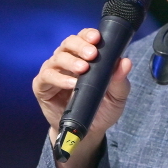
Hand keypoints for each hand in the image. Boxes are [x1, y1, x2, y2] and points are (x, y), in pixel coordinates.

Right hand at [32, 28, 132, 167]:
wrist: (88, 133)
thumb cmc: (101, 110)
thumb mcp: (117, 97)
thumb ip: (120, 80)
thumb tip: (125, 62)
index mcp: (84, 57)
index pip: (84, 38)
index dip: (88, 34)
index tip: (97, 38)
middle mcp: (67, 61)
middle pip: (68, 43)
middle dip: (80, 46)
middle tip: (92, 54)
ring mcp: (53, 72)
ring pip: (57, 57)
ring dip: (71, 61)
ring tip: (83, 70)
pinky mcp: (42, 86)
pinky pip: (47, 76)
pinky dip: (59, 78)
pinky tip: (71, 83)